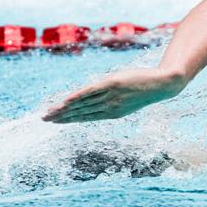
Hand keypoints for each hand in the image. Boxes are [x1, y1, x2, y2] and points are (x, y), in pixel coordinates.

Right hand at [42, 68, 188, 123]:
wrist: (161, 85)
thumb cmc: (144, 90)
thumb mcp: (126, 98)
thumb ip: (109, 100)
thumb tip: (94, 99)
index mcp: (112, 114)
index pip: (86, 117)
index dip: (69, 120)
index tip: (55, 122)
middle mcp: (109, 108)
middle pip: (81, 113)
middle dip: (62, 117)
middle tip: (45, 119)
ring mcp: (110, 97)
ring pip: (83, 104)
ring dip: (64, 109)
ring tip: (49, 112)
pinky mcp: (111, 85)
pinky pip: (90, 92)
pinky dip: (77, 97)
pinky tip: (65, 101)